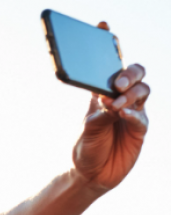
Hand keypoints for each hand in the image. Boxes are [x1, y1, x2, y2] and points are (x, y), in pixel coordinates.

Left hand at [72, 46, 148, 192]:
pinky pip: (141, 116)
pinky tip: (122, 114)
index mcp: (101, 95)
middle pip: (133, 74)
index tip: (102, 25)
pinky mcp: (139, 129)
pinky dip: (133, 113)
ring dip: (130, 94)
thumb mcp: (86, 130)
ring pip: (142, 91)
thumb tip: (108, 100)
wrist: (91, 176)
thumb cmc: (85, 149)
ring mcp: (132, 112)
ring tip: (116, 105)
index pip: (108, 66)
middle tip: (116, 83)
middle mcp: (120, 99)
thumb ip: (97, 115)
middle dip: (128, 73)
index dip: (108, 45)